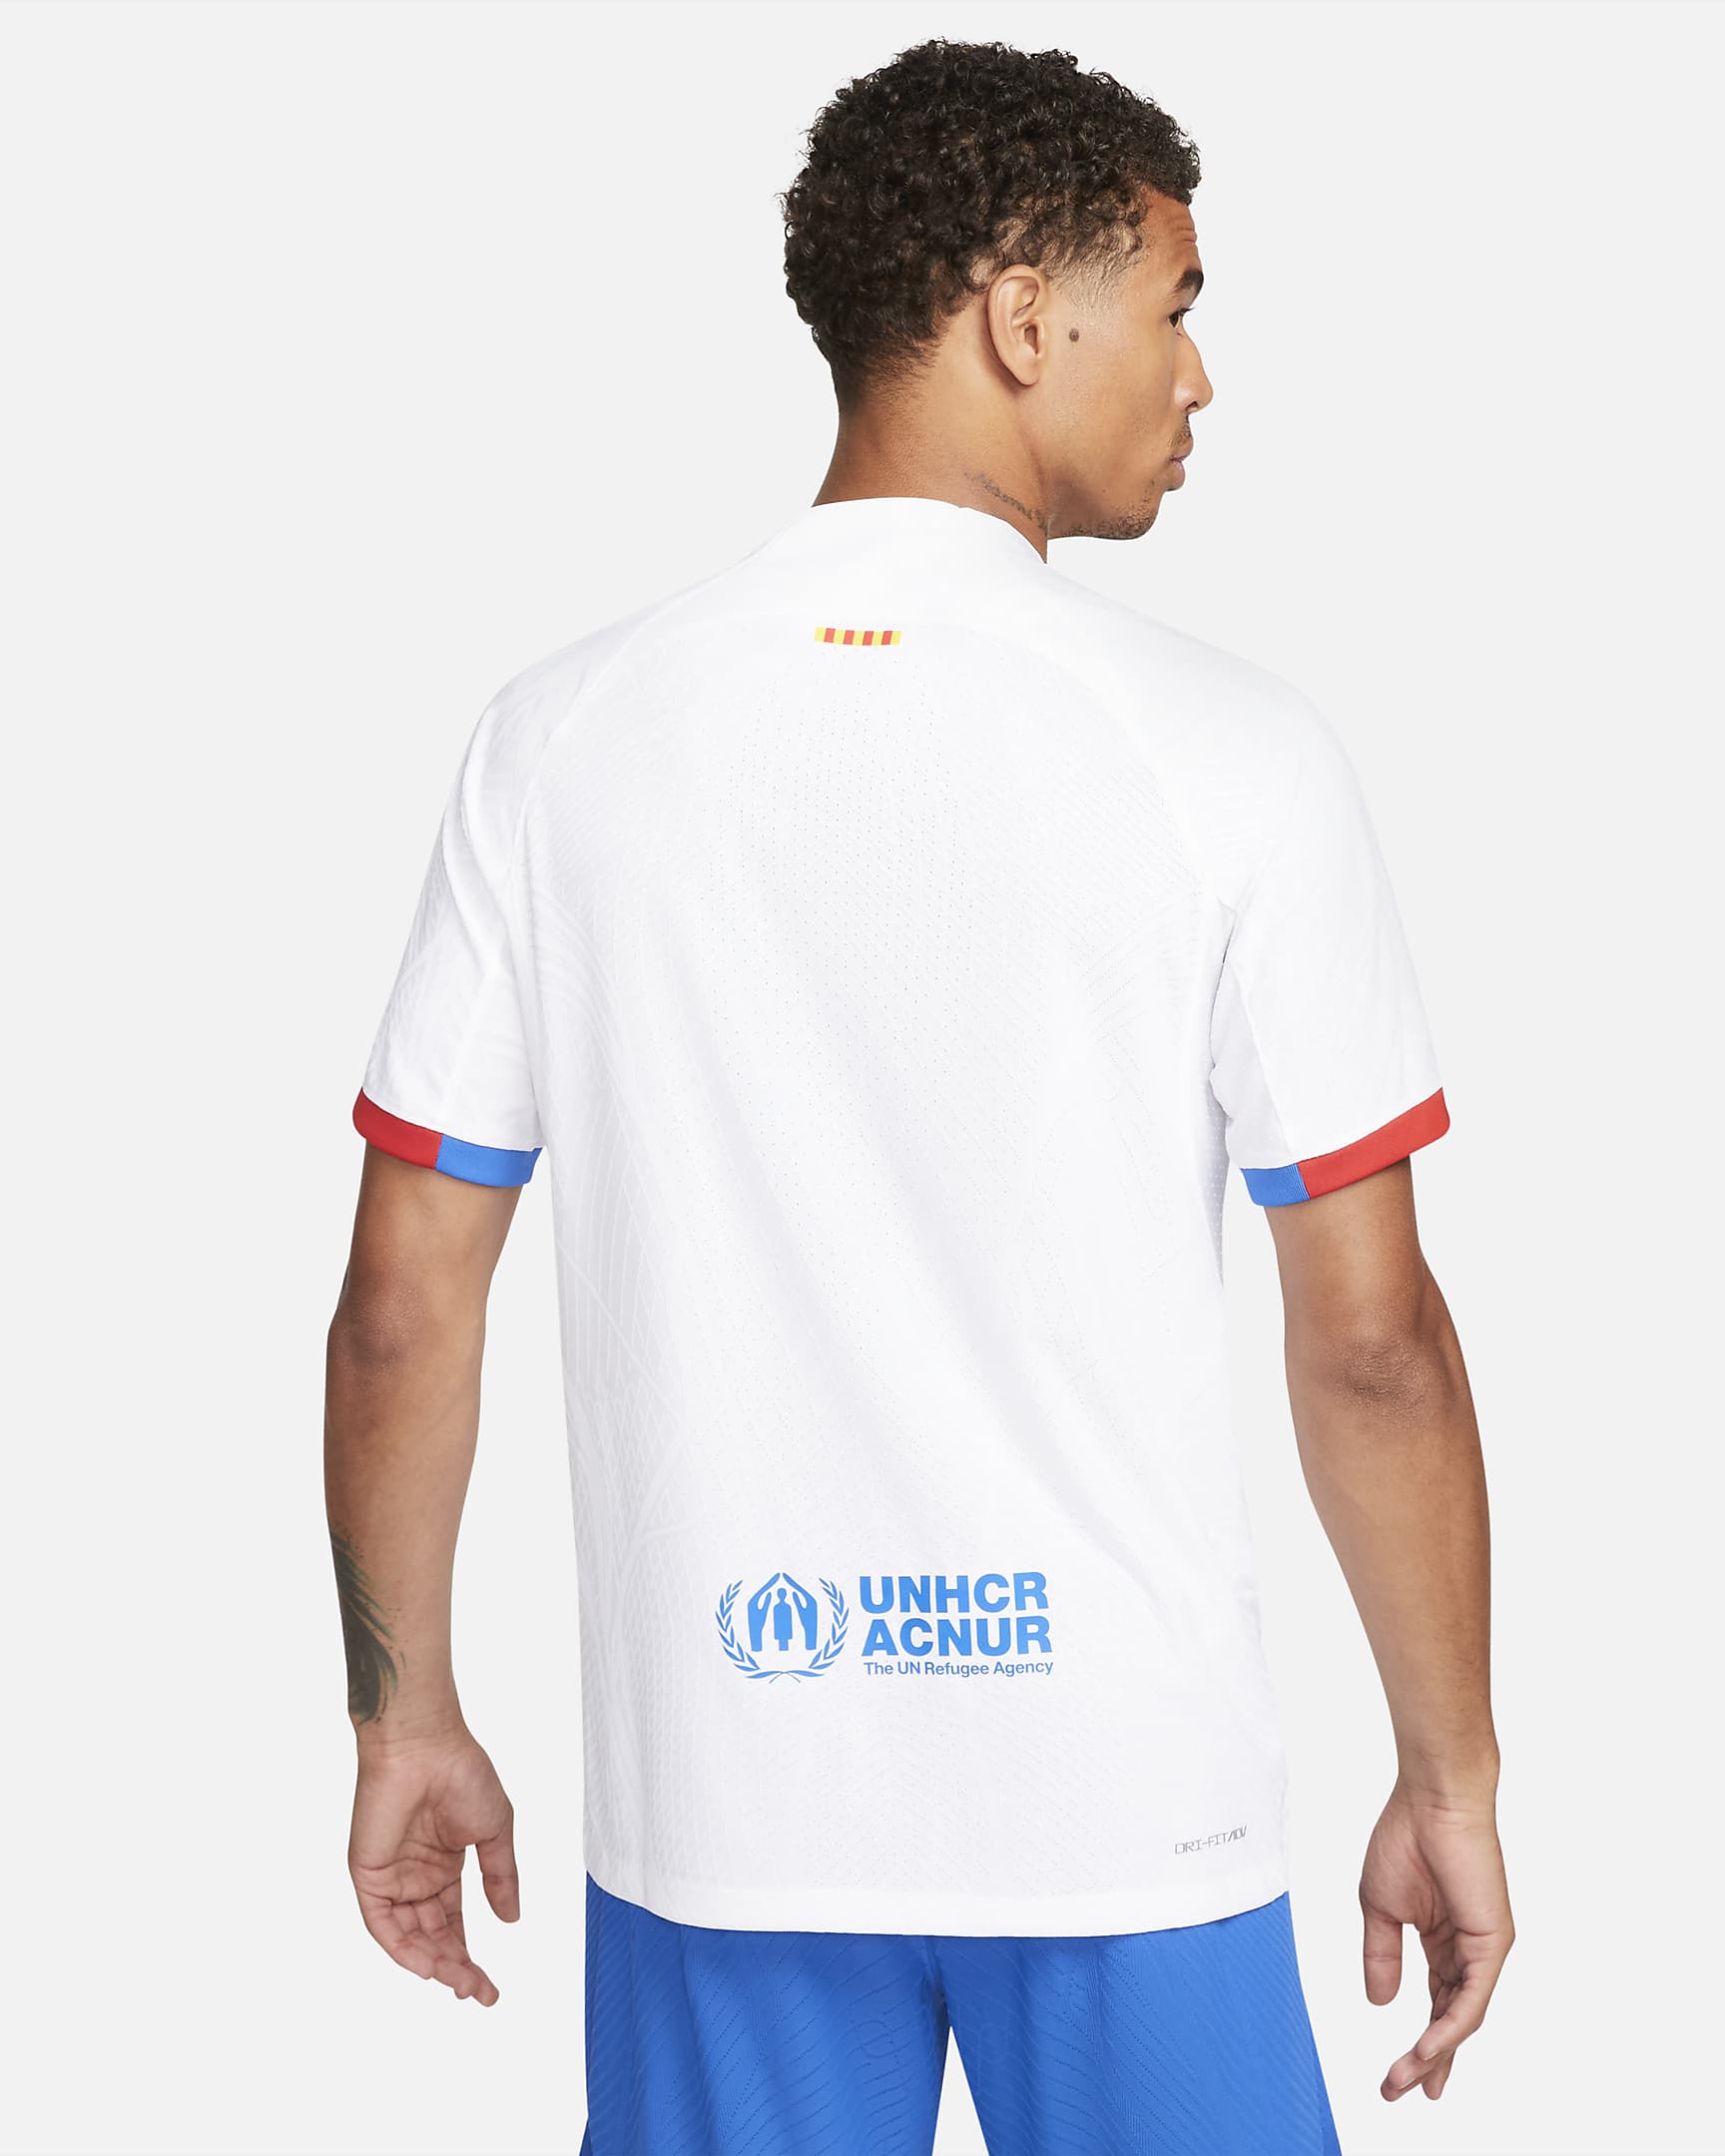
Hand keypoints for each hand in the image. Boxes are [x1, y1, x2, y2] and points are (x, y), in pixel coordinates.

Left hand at [348, 1728, 519, 2005]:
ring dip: (434, 1964)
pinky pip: (383, 1922)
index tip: (490, 1986)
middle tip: (479, 1992)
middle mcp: (415, 1877)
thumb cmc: (463, 1773)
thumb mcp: (495, 1829)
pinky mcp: (370, 1874)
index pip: (453, 1923)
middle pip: (433, 1937)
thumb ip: (501, 1876)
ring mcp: (392, 1877)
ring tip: (461, 1983)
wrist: (425, 1745)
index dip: (469, 1956)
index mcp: (443, 1865)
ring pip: (409, 1937)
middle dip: (456, 1968)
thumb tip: (511, 1918)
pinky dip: (402, 1948)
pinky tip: (428, 1965)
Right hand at [1360, 1774, 1513, 2101]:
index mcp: (1442, 1940)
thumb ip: (1381, 1956)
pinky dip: (1449, 2026)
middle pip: (1449, 2019)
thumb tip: (1380, 2001)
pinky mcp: (1492, 1943)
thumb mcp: (1380, 1908)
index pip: (1434, 2003)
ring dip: (1434, 2052)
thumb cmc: (1405, 1838)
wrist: (1431, 1801)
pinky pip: (1472, 1997)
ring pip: (1461, 2017)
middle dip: (1427, 2061)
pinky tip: (1428, 2048)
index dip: (1419, 2042)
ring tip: (1409, 2080)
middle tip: (1402, 2093)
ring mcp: (1483, 1949)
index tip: (1400, 2077)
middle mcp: (1467, 1950)